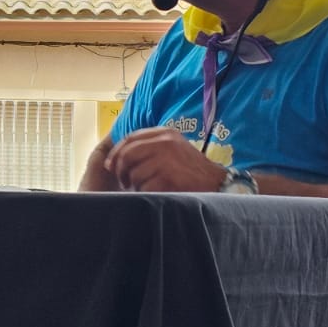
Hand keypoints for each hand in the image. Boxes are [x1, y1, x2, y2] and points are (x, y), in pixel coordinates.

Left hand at [105, 127, 228, 192]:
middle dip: (120, 170)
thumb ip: (150, 146)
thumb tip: (115, 158)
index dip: (116, 152)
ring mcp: (167, 159)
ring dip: (134, 184)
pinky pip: (145, 186)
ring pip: (135, 173)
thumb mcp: (173, 148)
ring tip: (143, 188)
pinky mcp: (169, 177)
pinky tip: (154, 194)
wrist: (217, 183)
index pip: (130, 138)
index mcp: (164, 132)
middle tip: (123, 181)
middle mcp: (165, 142)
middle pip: (127, 155)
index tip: (110, 165)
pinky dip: (145, 192)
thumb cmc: (191, 168)